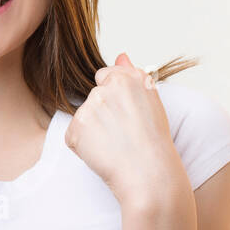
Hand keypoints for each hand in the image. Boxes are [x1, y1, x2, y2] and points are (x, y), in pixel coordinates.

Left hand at [64, 52, 186, 206]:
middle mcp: (103, 90)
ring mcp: (87, 110)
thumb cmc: (155, 140)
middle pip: (94, 96)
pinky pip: (75, 135)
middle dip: (104, 112)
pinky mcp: (74, 130)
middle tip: (123, 133)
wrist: (148, 173)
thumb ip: (132, 75)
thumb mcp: (152, 101)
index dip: (115, 97)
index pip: (105, 76)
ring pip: (84, 116)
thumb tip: (120, 56)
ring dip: (94, 129)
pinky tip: (104, 153)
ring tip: (116, 144)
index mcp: (125, 79)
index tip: (125, 113)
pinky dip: (84, 145)